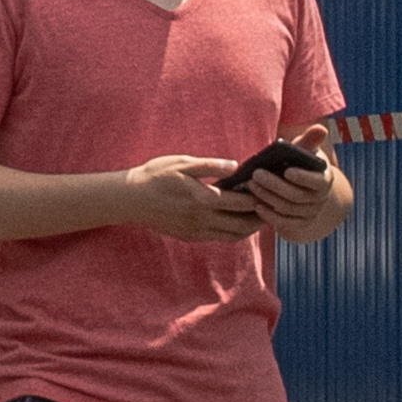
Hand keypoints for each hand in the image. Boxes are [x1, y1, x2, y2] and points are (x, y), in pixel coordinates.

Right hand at [116, 154, 273, 239]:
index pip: (241, 203)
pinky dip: (233, 233)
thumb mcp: (182, 163)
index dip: (259, 198)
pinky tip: (236, 222)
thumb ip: (210, 165)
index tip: (269, 190)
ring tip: (259, 217)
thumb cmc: (155, 176)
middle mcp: (203, 220)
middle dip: (260, 218)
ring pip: (233, 236)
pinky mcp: (190, 237)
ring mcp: (196, 231)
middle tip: (272, 207)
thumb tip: (236, 165)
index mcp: (203, 199)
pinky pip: (219, 239)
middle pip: (243, 225)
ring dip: (249, 228)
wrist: (130, 199)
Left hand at [218, 146, 345, 229]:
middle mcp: (320, 199)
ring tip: (251, 185)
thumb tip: (320, 129)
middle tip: (256, 174)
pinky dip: (269, 214)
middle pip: (297, 196)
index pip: (317, 182)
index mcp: (325, 180)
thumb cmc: (299, 163)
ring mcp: (309, 214)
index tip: (287, 171)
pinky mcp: (297, 224)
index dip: (303, 178)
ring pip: (287, 208)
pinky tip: (255, 204)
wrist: (300, 187)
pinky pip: (283, 222)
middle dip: (275, 185)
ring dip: (268, 197)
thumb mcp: (305, 151)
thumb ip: (310, 141)